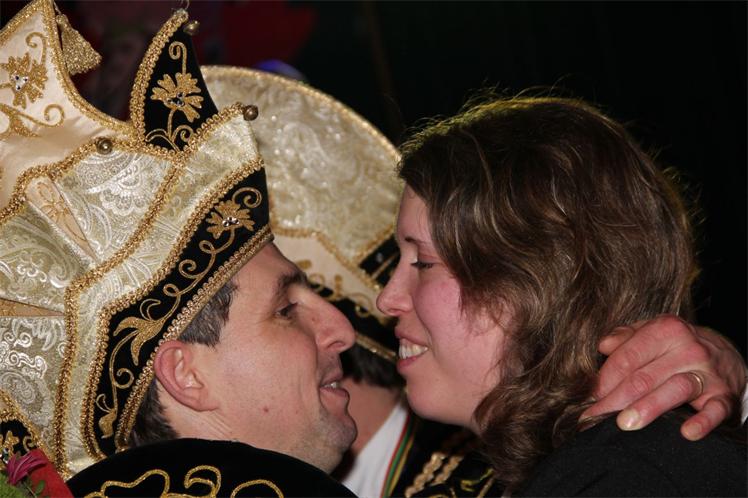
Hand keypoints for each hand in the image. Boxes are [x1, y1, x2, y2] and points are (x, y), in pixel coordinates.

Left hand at [583, 315, 746, 439]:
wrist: (728, 355)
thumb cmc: (679, 346)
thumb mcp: (654, 333)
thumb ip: (626, 337)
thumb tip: (602, 345)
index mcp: (666, 330)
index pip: (628, 356)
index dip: (604, 378)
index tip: (587, 396)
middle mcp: (687, 349)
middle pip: (644, 376)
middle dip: (615, 398)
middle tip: (594, 415)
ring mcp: (707, 373)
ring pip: (675, 389)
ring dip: (648, 407)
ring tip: (624, 423)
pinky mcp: (724, 396)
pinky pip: (715, 409)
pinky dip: (703, 421)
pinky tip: (686, 432)